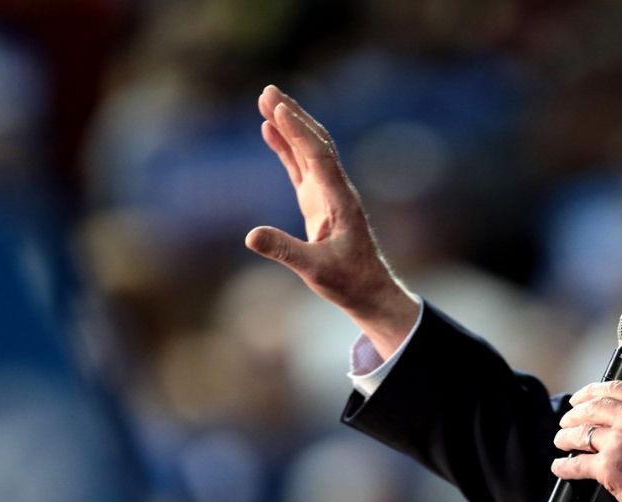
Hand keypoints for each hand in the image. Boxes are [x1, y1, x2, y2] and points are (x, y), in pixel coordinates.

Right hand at [247, 85, 418, 358]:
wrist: (370, 292)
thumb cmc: (349, 283)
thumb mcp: (314, 271)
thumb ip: (284, 251)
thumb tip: (250, 235)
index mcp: (340, 202)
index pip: (318, 158)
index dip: (298, 134)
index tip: (278, 110)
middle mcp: (336, 191)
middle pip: (315, 143)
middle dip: (293, 117)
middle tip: (268, 90)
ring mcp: (328, 194)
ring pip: (308, 150)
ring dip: (289, 125)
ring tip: (266, 100)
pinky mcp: (318, 202)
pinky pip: (301, 166)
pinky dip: (286, 147)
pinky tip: (270, 130)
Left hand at [552, 381, 621, 501]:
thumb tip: (621, 421)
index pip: (615, 388)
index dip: (590, 392)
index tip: (580, 398)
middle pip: (593, 408)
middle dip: (574, 415)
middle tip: (566, 422)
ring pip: (581, 433)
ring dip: (566, 438)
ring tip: (562, 442)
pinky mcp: (610, 468)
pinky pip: (577, 464)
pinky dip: (564, 466)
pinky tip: (561, 467)